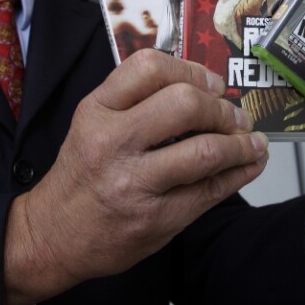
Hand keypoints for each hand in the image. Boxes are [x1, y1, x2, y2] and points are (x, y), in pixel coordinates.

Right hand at [3, 49, 268, 304]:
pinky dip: (239, 174)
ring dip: (241, 144)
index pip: (149, 68)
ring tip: (252, 142)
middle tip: (234, 116)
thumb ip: (135, 100)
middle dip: (221, 108)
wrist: (53, 235)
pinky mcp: (156, 219)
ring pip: (205, 151)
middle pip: (184, 104)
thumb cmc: (81, 175)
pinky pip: (210, 191)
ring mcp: (135, 183)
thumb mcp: (92, 122)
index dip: (192, 70)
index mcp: (97, 110)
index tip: (212, 83)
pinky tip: (249, 165)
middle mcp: (113, 142)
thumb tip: (200, 86)